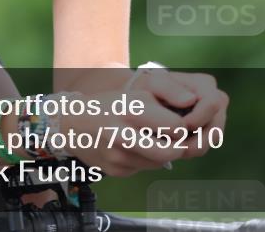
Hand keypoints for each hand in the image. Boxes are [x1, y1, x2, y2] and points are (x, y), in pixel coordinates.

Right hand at [60, 91, 186, 176]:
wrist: (72, 124)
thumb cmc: (111, 105)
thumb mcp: (137, 94)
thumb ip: (166, 101)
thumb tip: (191, 109)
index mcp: (132, 110)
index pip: (176, 127)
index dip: (182, 126)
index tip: (180, 123)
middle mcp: (124, 135)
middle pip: (171, 151)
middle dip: (178, 146)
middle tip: (176, 138)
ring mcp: (118, 156)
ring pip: (159, 163)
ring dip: (163, 154)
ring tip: (153, 139)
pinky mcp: (116, 171)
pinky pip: (143, 169)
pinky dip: (146, 160)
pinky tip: (135, 147)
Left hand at [130, 70, 228, 158]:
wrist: (143, 98)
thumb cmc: (149, 88)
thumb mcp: (155, 84)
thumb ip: (170, 89)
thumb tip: (190, 100)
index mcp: (206, 84)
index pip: (213, 104)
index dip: (197, 119)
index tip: (178, 127)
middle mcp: (216, 99)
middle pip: (216, 128)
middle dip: (196, 140)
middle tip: (174, 146)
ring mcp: (214, 116)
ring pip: (211, 140)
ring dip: (192, 147)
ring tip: (171, 147)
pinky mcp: (207, 130)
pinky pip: (204, 145)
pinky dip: (189, 149)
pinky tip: (173, 146)